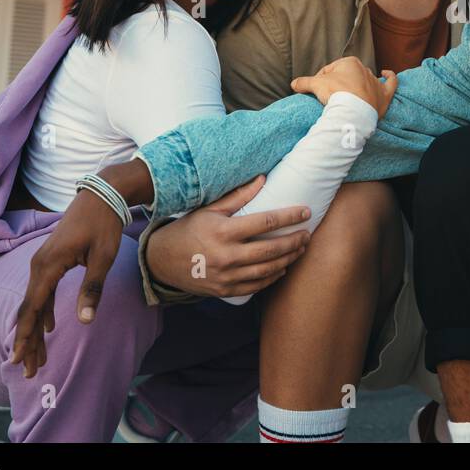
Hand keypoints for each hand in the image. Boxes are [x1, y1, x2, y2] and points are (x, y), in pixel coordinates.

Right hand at [12, 190, 123, 378]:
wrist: (100, 195)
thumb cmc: (104, 225)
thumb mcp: (103, 258)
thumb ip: (92, 289)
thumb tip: (85, 321)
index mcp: (48, 266)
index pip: (32, 308)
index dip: (24, 336)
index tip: (18, 358)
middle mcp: (38, 266)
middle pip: (29, 311)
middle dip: (27, 342)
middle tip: (28, 370)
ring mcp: (41, 264)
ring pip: (34, 303)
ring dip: (35, 330)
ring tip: (37, 357)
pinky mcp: (49, 262)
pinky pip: (41, 293)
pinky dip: (44, 313)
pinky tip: (50, 328)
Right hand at [147, 176, 311, 297]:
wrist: (162, 261)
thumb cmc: (188, 230)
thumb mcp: (210, 210)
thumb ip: (238, 196)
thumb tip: (263, 178)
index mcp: (224, 231)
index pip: (266, 222)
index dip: (290, 216)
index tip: (306, 212)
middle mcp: (226, 255)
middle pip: (272, 249)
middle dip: (295, 241)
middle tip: (308, 234)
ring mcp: (226, 276)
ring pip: (268, 269)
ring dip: (289, 259)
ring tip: (301, 249)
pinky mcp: (225, 290)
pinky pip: (257, 285)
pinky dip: (273, 277)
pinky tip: (283, 268)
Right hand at [292, 56, 397, 117]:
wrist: (353, 112)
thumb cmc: (336, 94)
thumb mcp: (315, 85)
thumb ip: (304, 82)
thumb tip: (293, 84)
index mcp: (349, 62)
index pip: (331, 70)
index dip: (321, 80)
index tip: (317, 91)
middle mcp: (365, 70)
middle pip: (348, 76)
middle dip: (339, 85)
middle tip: (330, 98)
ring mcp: (375, 83)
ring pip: (366, 81)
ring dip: (359, 85)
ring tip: (349, 95)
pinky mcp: (384, 95)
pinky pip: (391, 83)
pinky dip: (390, 78)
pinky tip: (386, 73)